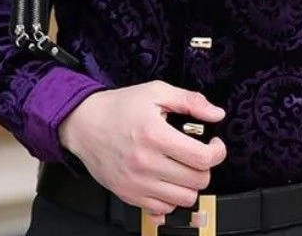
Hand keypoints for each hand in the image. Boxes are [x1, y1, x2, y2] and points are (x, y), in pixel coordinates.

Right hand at [58, 80, 227, 218]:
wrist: (85, 124)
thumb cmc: (120, 107)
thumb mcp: (156, 92)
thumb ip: (190, 101)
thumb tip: (216, 113)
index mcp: (155, 136)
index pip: (202, 158)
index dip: (217, 152)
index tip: (215, 144)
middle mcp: (146, 163)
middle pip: (197, 181)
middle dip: (205, 167)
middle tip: (198, 154)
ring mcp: (137, 183)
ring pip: (183, 199)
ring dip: (190, 184)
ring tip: (183, 167)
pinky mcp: (129, 195)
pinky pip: (163, 208)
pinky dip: (171, 197)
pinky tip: (168, 179)